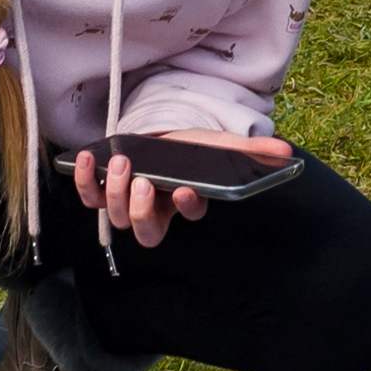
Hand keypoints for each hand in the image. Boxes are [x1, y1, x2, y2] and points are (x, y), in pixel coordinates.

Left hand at [75, 130, 272, 248]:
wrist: (158, 138)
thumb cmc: (190, 148)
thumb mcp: (220, 145)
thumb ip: (251, 149)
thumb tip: (286, 152)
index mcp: (186, 202)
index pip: (190, 213)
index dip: (188, 205)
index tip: (185, 188)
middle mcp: (156, 211)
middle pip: (146, 232)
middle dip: (141, 210)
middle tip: (143, 183)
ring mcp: (127, 203)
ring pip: (117, 217)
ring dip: (116, 192)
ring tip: (122, 163)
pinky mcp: (103, 190)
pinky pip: (89, 196)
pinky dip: (84, 180)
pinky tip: (88, 157)